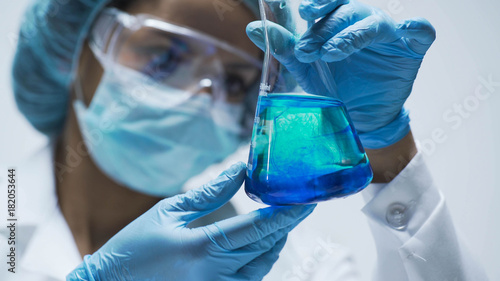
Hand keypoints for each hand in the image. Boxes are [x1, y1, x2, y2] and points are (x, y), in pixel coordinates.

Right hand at [66, 162, 314, 280]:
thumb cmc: (134, 247)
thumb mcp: (168, 213)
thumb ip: (209, 193)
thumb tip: (239, 171)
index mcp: (200, 248)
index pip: (255, 229)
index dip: (285, 214)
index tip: (305, 201)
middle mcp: (213, 276)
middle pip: (264, 248)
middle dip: (286, 225)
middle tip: (300, 205)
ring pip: (261, 268)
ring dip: (276, 244)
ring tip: (283, 222)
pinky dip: (260, 262)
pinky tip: (263, 246)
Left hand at [246, 0, 435, 148]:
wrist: (360, 117)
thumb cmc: (334, 87)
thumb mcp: (306, 69)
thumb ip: (285, 47)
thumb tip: (253, 27)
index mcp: (339, 22)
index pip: (328, 7)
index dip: (316, 9)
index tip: (302, 17)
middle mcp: (363, 22)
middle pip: (348, 12)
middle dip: (327, 29)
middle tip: (310, 49)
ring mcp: (389, 34)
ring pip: (375, 21)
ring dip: (354, 34)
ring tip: (332, 52)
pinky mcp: (412, 48)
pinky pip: (421, 31)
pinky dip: (417, 27)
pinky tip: (409, 28)